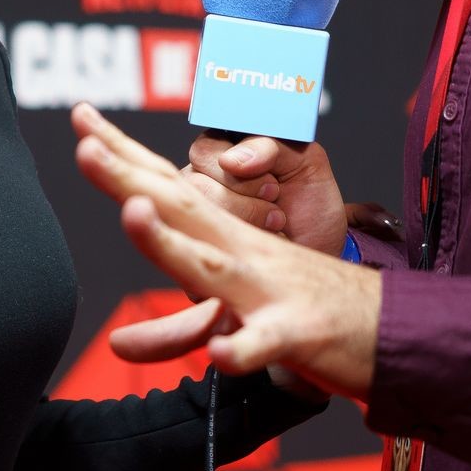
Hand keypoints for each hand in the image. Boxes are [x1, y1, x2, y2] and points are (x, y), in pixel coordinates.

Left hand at [70, 105, 381, 397]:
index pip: (167, 188)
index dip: (123, 154)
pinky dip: (245, 347)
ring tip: (135, 215)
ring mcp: (270, 291)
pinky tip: (220, 352)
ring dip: (173, 244)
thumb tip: (115, 345)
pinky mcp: (299, 334)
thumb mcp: (234, 319)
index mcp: (226, 241)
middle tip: (85, 144)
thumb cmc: (304, 315)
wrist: (390, 331)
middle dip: (130, 178)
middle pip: (182, 208)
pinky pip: (268, 341)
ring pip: (214, 266)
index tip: (80, 117)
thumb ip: (173, 334)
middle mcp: (243, 254)